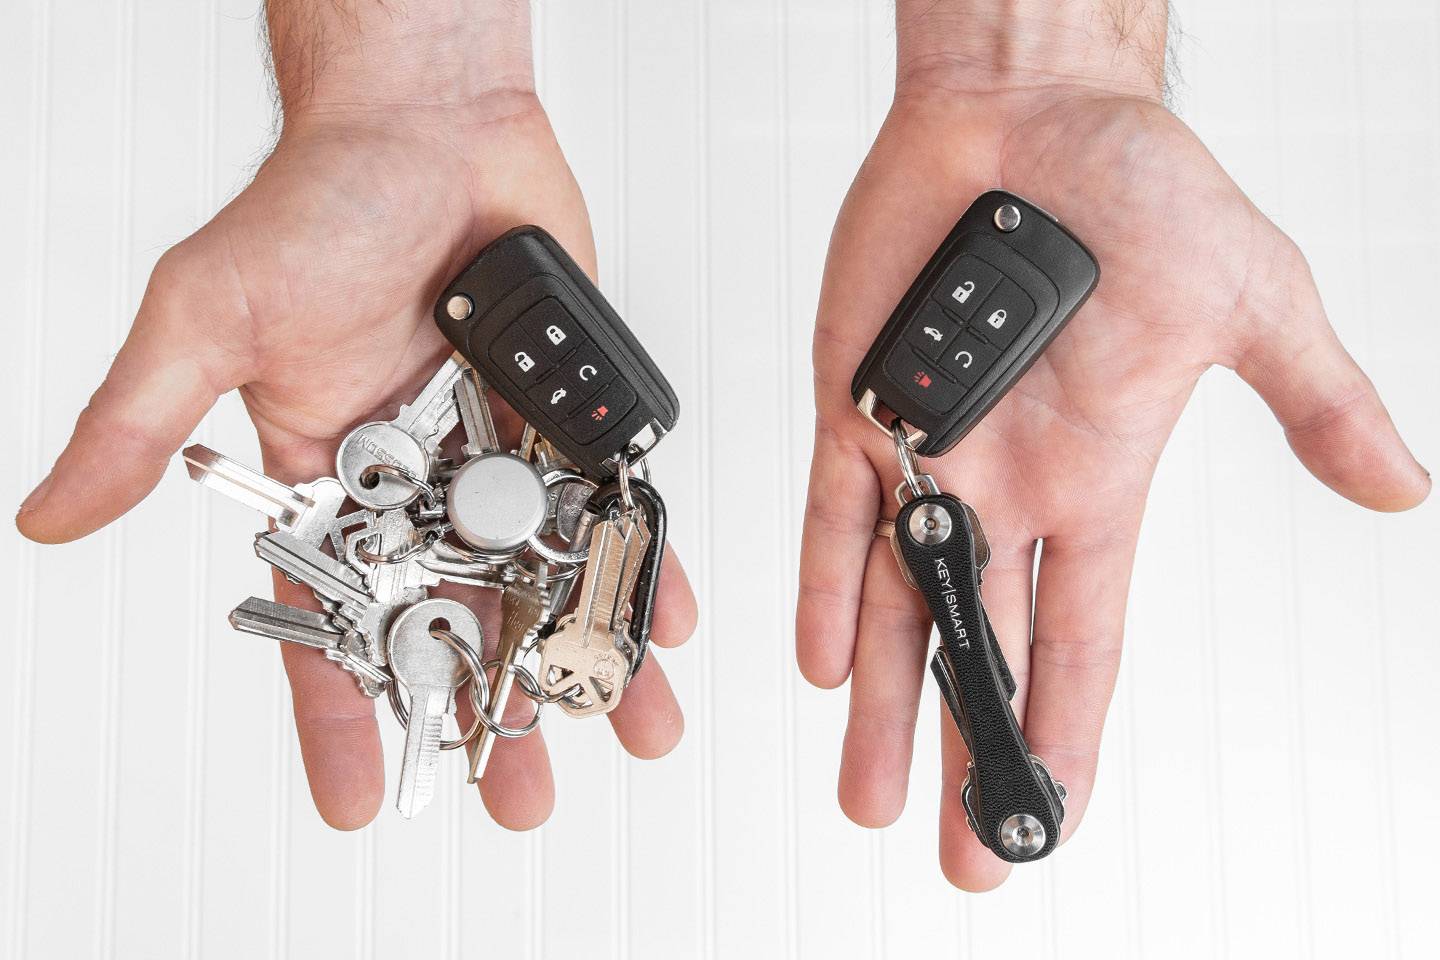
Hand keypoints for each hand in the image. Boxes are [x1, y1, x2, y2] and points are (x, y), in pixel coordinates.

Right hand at [15, 66, 695, 828]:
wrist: (430, 125)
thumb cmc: (316, 202)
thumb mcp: (210, 318)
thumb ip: (143, 425)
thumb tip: (44, 517)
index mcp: (325, 484)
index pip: (326, 624)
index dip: (343, 718)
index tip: (363, 804)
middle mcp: (416, 485)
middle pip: (456, 624)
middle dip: (490, 713)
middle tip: (523, 798)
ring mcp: (499, 459)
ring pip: (547, 578)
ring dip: (589, 654)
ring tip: (636, 730)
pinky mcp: (566, 420)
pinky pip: (611, 506)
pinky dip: (643, 560)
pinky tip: (671, 619)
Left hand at [795, 61, 1428, 886]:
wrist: (1034, 108)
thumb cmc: (1140, 187)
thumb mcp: (1252, 305)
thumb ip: (1313, 404)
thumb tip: (1402, 488)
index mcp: (1097, 480)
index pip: (1082, 638)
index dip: (1065, 732)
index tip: (1052, 815)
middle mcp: (1005, 485)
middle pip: (982, 648)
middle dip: (968, 754)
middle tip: (960, 855)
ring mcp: (926, 450)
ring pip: (895, 604)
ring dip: (886, 704)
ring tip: (869, 798)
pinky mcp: (858, 402)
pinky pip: (834, 516)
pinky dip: (829, 586)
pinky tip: (827, 661)